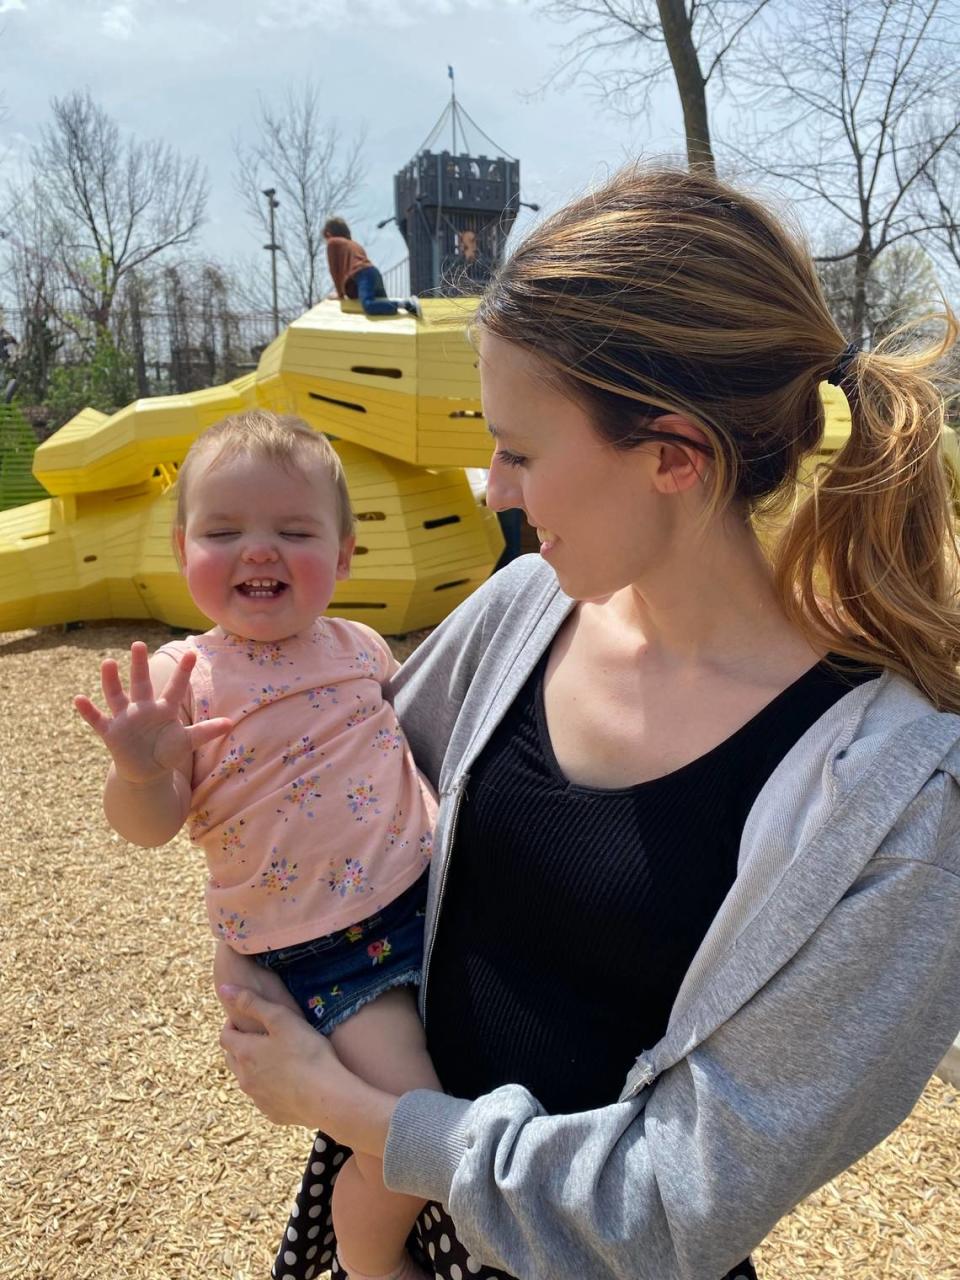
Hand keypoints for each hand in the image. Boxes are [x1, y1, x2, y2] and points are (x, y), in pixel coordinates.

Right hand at [73, 642, 231, 783]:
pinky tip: (78, 699)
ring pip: (117, 696)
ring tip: (108, 663)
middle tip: (138, 644)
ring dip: (111, 681)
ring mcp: (126, 718)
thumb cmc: (167, 751)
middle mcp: (143, 708)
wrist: (146, 770)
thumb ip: (206, 731)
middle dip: (139, 665)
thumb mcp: (187, 741)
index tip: (191, 653)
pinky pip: (97, 719)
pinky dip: (88, 710)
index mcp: (164, 709)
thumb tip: (230, 723)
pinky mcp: (111, 732)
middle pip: (141, 684)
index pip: (176, 688)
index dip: (183, 673)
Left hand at [219, 986, 396, 1153]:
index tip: (245, 1018)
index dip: (231, 1024)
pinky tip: (287, 1081)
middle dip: (240, 1045)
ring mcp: (257, 1098)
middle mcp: (245, 1078)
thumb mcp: (281, 1019)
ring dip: (253, 1066)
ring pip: (246, 1079)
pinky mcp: (272, 1113)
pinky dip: (268, 1086)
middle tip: (259, 1035)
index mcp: (245, 1052)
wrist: (327, 1097)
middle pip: (232, 1058)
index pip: (225, 1036)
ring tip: (274, 1057)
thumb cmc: (307, 1052)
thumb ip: (251, 1002)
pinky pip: (263, 1097)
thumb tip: (224, 988)